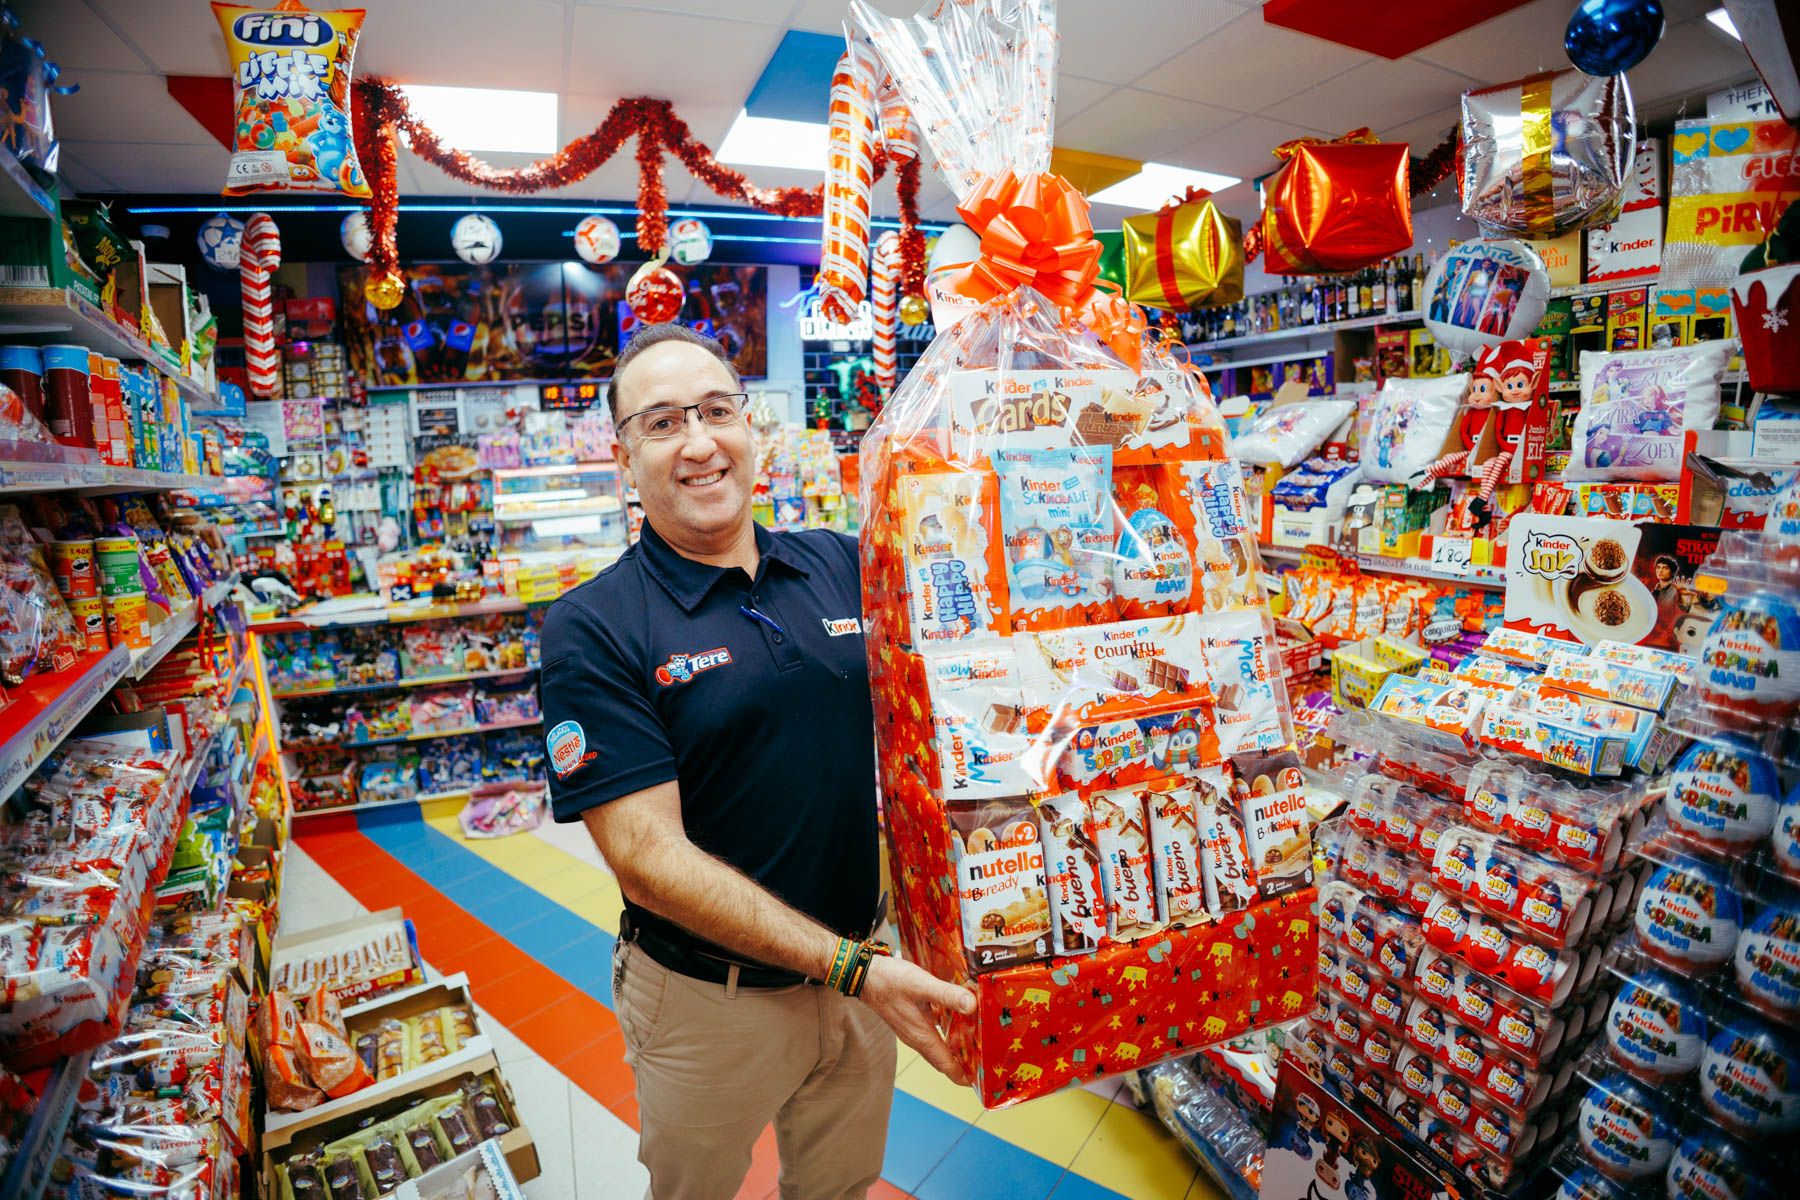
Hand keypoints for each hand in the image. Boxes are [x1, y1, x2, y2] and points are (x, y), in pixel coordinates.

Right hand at [859, 955, 976, 1084]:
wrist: (864, 976)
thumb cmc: (890, 981)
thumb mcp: (921, 984)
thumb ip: (947, 994)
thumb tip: (973, 1005)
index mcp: (922, 1036)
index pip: (946, 1065)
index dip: (964, 1076)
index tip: (981, 1082)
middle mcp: (916, 1038)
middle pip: (942, 1060)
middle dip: (961, 1067)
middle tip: (981, 1066)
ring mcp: (910, 1031)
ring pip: (935, 1049)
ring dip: (952, 1052)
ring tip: (973, 1046)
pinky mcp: (907, 1022)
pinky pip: (929, 1037)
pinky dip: (943, 1037)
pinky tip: (952, 1022)